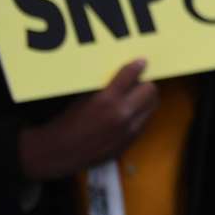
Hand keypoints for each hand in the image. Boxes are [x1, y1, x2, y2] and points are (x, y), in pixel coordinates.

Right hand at [18, 59, 156, 180]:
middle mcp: (121, 115)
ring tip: (136, 98)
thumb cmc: (69, 122)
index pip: (132, 75)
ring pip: (152, 105)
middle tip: (137, 83)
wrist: (62, 152)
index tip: (141, 63)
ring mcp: (129, 130)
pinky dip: (142, 114)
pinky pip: (146, 121)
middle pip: (150, 90)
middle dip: (144, 84)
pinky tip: (131, 113)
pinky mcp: (131, 141)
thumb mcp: (84, 97)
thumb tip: (124, 74)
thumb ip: (105, 85)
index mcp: (107, 100)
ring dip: (146, 99)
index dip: (138, 66)